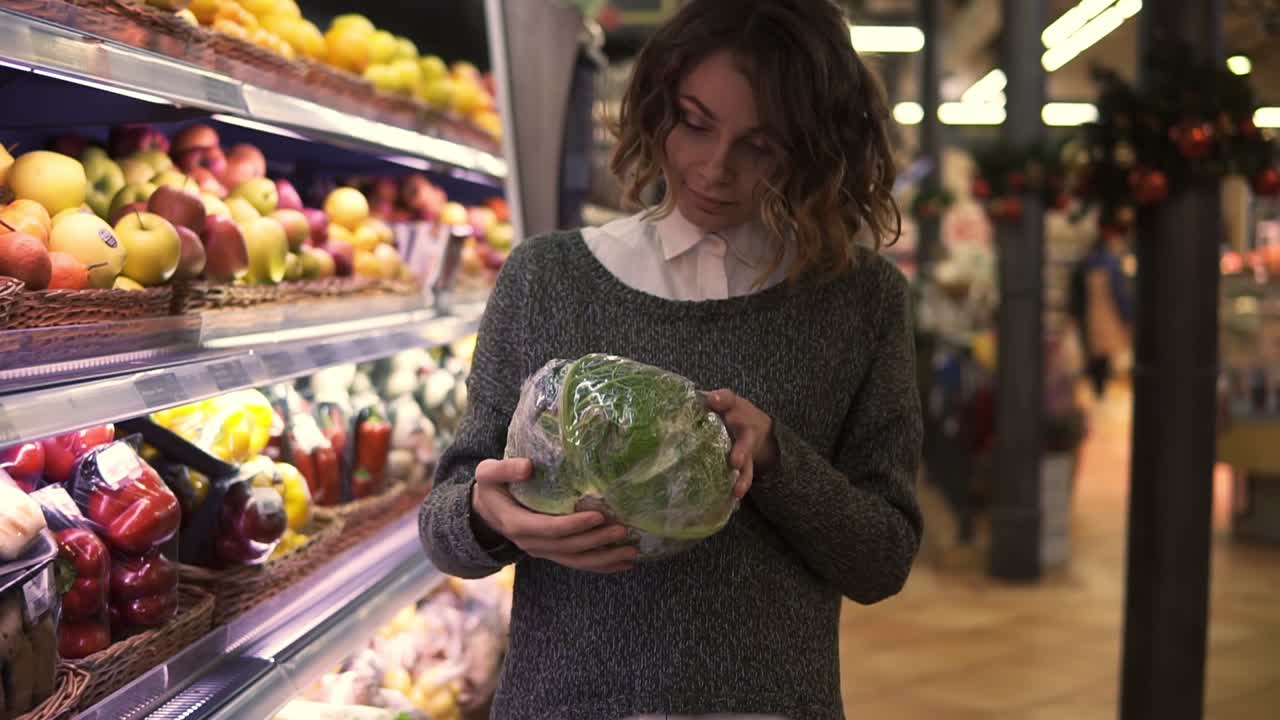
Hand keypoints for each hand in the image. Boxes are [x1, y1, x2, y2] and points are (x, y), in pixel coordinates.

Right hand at [471, 458, 638, 572]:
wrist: (486, 511)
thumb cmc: (492, 487)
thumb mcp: (489, 474)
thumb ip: (505, 469)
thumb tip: (528, 466)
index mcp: (517, 524)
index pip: (550, 528)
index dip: (575, 525)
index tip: (598, 516)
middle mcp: (531, 543)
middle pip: (569, 547)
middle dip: (597, 540)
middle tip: (623, 530)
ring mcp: (542, 551)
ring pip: (576, 560)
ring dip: (605, 558)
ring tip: (631, 551)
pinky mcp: (552, 553)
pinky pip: (578, 563)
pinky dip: (601, 566)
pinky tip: (624, 563)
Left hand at [702, 389, 779, 498]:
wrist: (756, 426)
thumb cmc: (727, 412)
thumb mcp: (716, 403)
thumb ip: (699, 402)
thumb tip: (673, 401)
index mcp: (732, 408)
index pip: (727, 399)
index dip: (720, 399)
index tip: (714, 400)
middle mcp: (742, 427)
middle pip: (744, 438)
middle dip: (741, 450)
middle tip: (734, 461)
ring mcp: (746, 447)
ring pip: (747, 462)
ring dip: (742, 476)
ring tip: (737, 490)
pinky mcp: (746, 463)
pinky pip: (745, 476)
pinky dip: (740, 486)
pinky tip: (733, 498)